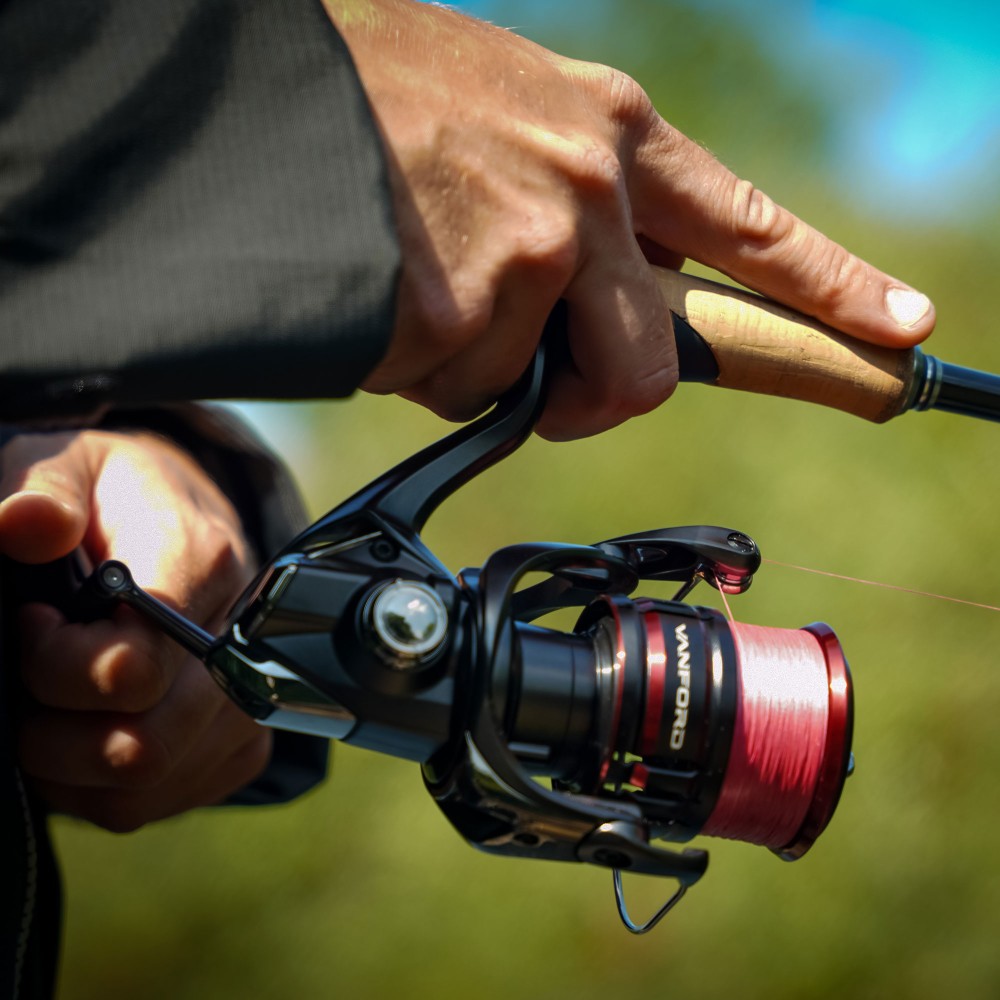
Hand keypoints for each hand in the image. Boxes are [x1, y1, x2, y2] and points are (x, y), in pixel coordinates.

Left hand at [0, 430, 269, 831]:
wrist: (186, 517)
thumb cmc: (117, 494)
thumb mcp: (69, 461)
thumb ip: (41, 488)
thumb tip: (24, 525)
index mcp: (204, 563)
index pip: (132, 667)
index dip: (53, 666)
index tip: (32, 624)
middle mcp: (242, 639)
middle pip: (140, 744)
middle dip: (51, 733)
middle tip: (30, 681)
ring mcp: (248, 699)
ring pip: (144, 786)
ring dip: (68, 765)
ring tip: (54, 704)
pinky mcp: (242, 743)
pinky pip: (159, 802)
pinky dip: (101, 786)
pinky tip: (89, 727)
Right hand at [325, 0, 934, 439]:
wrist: (250, 94)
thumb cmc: (372, 98)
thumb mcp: (501, 112)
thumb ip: (568, 196)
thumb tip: (601, 292)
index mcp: (608, 132)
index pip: (749, 227)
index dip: (833, 286)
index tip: (903, 333)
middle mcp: (586, 192)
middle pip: (649, 367)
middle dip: (594, 396)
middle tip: (534, 381)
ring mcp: (527, 255)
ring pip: (536, 388)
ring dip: (477, 367)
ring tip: (411, 282)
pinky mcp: (459, 312)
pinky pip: (454, 391)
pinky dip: (413, 368)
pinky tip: (376, 294)